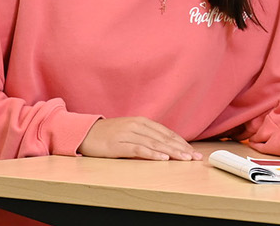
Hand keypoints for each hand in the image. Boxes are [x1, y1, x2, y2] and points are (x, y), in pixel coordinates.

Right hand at [77, 117, 202, 160]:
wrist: (84, 133)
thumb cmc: (109, 134)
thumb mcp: (130, 131)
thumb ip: (146, 136)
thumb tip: (166, 146)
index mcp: (142, 122)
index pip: (167, 133)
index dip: (181, 142)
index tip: (193, 151)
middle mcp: (137, 126)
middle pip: (163, 138)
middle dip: (181, 148)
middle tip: (195, 157)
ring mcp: (127, 134)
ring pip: (154, 144)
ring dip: (171, 152)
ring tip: (184, 159)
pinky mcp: (118, 145)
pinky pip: (138, 150)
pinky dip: (152, 154)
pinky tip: (163, 159)